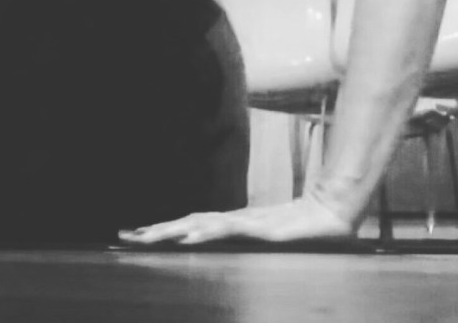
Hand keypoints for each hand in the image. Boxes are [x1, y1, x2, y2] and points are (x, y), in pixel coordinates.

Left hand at [117, 194, 353, 245]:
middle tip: (124, 236)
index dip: (165, 231)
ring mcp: (245, 222)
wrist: (332, 213)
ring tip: (145, 237)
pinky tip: (188, 237)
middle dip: (156, 231)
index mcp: (233, 225)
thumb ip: (252, 239)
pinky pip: (227, 230)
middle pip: (188, 224)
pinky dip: (205, 233)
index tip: (138, 236)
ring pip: (201, 224)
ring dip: (171, 231)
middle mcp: (234, 220)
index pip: (192, 226)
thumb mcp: (270, 241)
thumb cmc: (304, 228)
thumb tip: (226, 244)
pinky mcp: (259, 226)